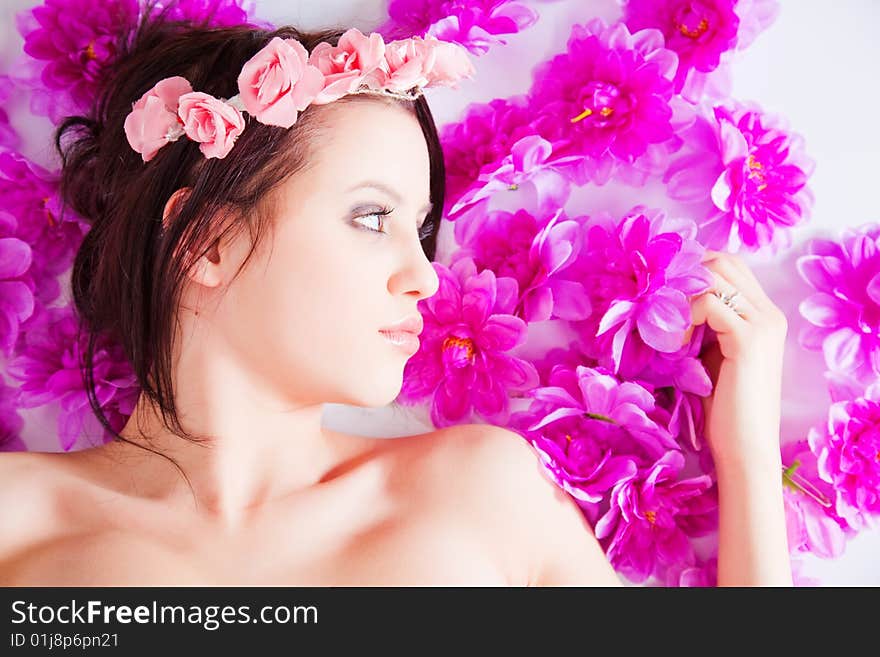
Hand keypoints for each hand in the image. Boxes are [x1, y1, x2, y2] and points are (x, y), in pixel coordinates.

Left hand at [682, 250, 788, 470]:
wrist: (744, 448)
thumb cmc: (723, 408)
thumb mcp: (709, 355)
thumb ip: (701, 325)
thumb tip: (664, 300)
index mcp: (764, 314)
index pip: (728, 264)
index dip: (693, 268)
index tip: (662, 291)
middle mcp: (769, 312)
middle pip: (722, 260)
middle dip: (683, 274)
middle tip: (657, 302)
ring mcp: (762, 323)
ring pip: (712, 276)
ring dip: (679, 295)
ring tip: (663, 327)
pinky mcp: (748, 339)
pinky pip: (707, 303)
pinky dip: (682, 318)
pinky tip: (672, 344)